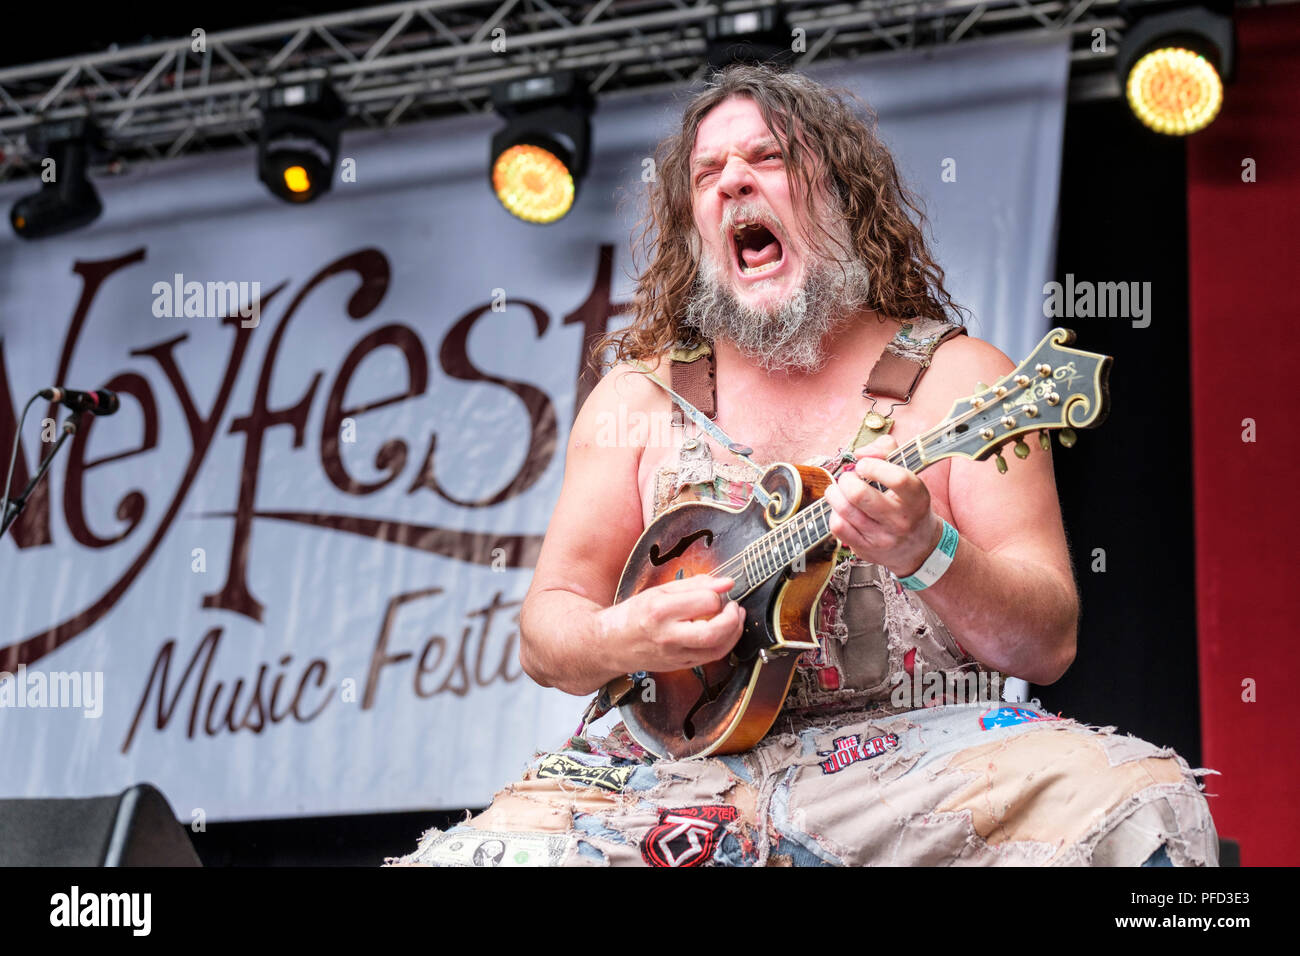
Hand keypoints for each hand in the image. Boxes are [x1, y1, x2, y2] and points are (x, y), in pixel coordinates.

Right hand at [595, 574, 744, 672]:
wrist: (611, 644)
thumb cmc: (633, 615)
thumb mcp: (660, 590)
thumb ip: (696, 585)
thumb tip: (726, 583)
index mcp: (661, 610)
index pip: (705, 602)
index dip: (717, 594)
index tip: (717, 590)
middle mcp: (668, 636)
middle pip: (714, 632)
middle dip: (733, 618)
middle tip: (735, 606)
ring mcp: (675, 655)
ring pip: (718, 649)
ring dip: (735, 632)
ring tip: (735, 617)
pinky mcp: (681, 666)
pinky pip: (712, 658)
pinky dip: (725, 644)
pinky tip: (724, 632)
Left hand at [824, 435, 943, 577]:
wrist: (918, 547)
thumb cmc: (908, 502)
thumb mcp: (908, 473)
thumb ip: (885, 450)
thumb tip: (858, 453)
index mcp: (916, 498)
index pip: (897, 479)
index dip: (873, 466)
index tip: (863, 465)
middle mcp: (901, 520)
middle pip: (860, 495)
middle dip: (846, 480)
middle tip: (849, 478)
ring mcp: (882, 538)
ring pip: (844, 510)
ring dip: (834, 493)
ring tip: (839, 490)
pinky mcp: (866, 549)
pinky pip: (839, 527)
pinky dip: (834, 513)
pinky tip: (841, 509)